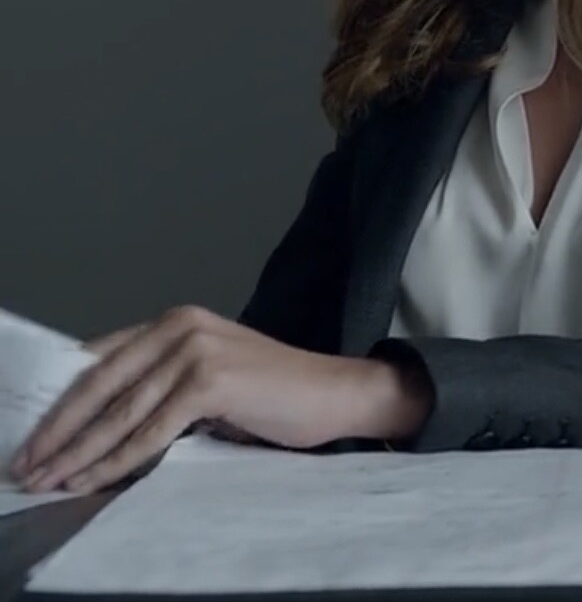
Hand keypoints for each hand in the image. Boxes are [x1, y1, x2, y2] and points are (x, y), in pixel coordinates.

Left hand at [7, 305, 407, 494]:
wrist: (330, 393)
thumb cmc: (271, 392)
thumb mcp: (206, 376)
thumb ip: (161, 383)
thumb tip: (97, 421)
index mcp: (176, 320)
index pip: (100, 361)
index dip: (61, 403)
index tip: (32, 438)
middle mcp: (181, 326)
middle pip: (100, 384)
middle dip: (58, 432)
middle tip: (25, 467)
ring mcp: (196, 350)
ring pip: (119, 411)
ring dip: (77, 453)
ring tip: (48, 481)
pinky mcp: (211, 380)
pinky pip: (150, 430)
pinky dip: (116, 460)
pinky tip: (92, 480)